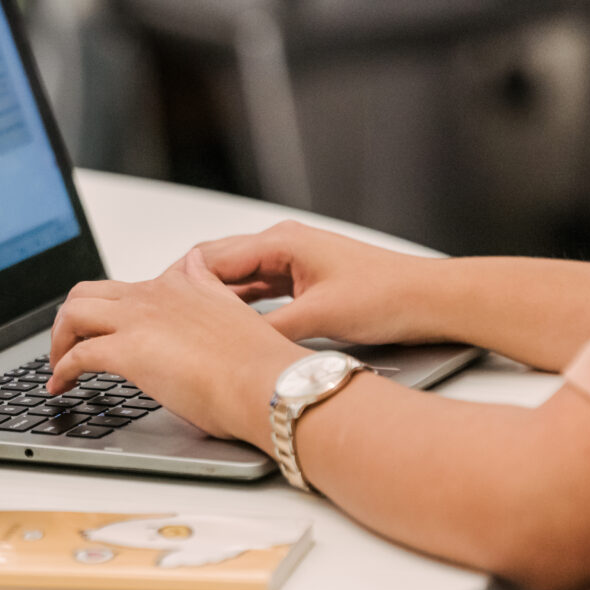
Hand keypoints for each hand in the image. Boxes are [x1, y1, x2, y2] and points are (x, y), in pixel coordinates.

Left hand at [48, 250, 306, 448]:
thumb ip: (211, 294)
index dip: (112, 312)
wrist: (266, 382)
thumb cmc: (260, 363)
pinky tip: (61, 386)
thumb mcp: (235, 314)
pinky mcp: (127, 350)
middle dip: (71, 320)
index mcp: (183, 285)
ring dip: (59, 339)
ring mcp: (139, 319)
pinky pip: (77, 355)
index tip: (109, 332)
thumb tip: (200, 276)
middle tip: (69, 346)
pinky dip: (60, 370)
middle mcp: (156, 295)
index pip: (132, 288)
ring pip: (74, 312)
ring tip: (58, 366)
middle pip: (90, 292)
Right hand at [181, 220, 438, 345]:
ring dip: (217, 301)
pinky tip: (231, 327)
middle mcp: (285, 245)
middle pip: (220, 266)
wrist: (429, 298)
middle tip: (165, 321)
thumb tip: (233, 346)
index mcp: (282, 242)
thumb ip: (270, 331)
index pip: (211, 258)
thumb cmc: (387, 296)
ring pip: (240, 279)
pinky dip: (242, 306)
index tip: (159, 308)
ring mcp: (295, 261)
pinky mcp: (306, 279)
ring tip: (189, 328)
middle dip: (192, 292)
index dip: (179, 285)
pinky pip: (260, 289)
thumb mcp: (320, 317)